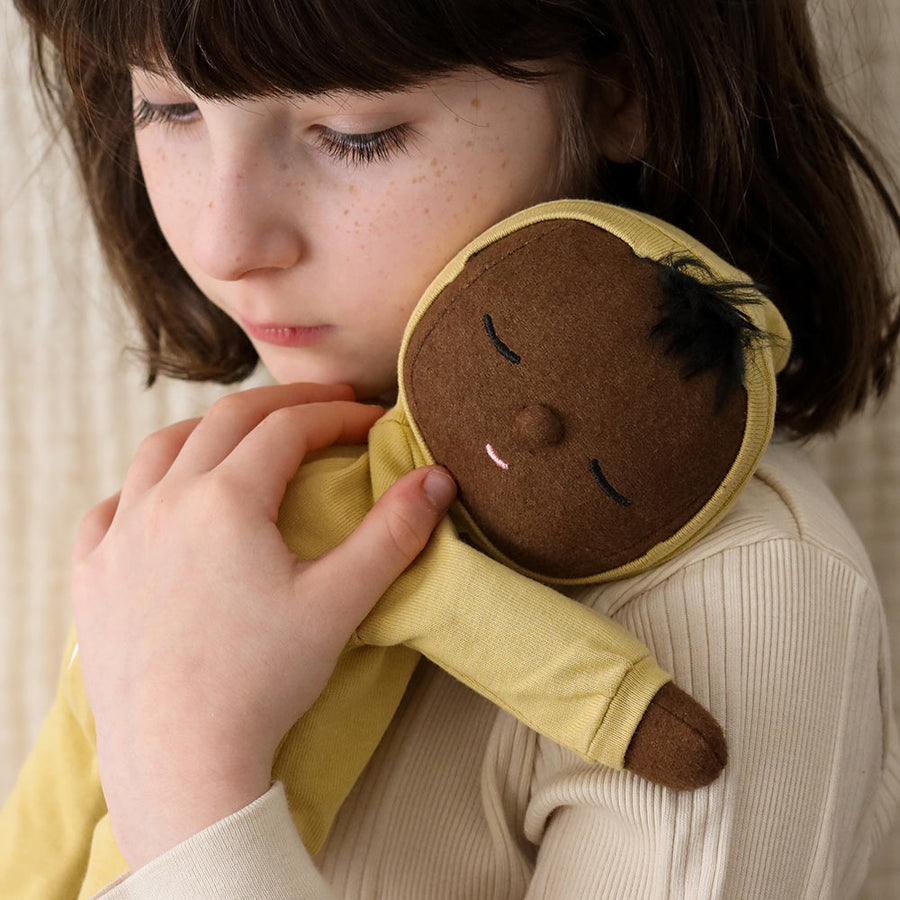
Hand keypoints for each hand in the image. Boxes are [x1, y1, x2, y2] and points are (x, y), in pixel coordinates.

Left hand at [71, 382, 455, 867]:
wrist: (179, 757)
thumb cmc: (262, 681)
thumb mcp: (340, 601)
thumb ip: (392, 533)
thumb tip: (438, 479)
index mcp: (226, 500)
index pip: (289, 428)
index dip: (336, 415)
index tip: (371, 420)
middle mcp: (166, 501)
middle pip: (228, 421)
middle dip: (283, 404)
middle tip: (325, 405)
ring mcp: (120, 535)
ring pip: (161, 449)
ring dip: (211, 429)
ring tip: (246, 435)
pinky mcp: (93, 573)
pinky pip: (112, 505)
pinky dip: (145, 484)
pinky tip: (164, 498)